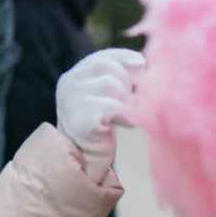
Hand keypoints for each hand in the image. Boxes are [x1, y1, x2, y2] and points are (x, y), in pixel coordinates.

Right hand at [56, 48, 145, 177]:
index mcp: (74, 76)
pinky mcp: (81, 119)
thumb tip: (146, 63)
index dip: (126, 59)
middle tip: (133, 99)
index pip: (103, 56)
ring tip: (128, 113)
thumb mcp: (105, 96)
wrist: (86, 160)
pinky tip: (125, 123)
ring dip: (127, 99)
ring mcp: (71, 100)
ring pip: (111, 83)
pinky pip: (112, 106)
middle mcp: (69, 84)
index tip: (143, 67)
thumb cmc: (101, 127)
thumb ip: (117, 78)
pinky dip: (125, 113)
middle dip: (128, 82)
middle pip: (108, 67)